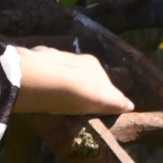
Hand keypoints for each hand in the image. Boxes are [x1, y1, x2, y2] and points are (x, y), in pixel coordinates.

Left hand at [13, 45, 133, 116]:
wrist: (48, 82)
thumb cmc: (81, 93)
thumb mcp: (104, 101)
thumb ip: (116, 102)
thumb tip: (130, 105)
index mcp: (92, 64)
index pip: (99, 79)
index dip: (97, 93)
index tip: (92, 106)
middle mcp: (73, 57)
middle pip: (77, 73)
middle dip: (75, 85)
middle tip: (70, 104)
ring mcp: (52, 58)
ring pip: (57, 71)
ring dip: (56, 81)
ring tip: (51, 99)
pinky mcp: (32, 62)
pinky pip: (37, 72)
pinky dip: (38, 80)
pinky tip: (34, 91)